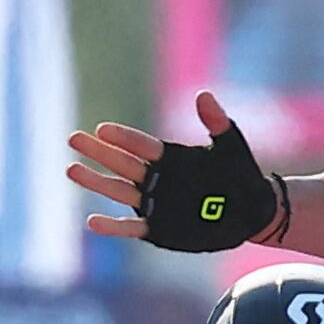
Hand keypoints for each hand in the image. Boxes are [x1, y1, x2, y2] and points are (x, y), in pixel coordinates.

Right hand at [66, 94, 277, 251]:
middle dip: (98, 153)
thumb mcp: (231, 147)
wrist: (251, 212)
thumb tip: (203, 95)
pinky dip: (113, 226)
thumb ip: (216, 123)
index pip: (141, 145)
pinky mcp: (158, 228)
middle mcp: (156, 179)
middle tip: (73, 139)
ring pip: (119, 192)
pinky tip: (91, 221)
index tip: (102, 129)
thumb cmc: (241, 174)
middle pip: (121, 164)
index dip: (123, 138)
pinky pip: (131, 227)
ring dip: (96, 182)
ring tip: (71, 170)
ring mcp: (154, 203)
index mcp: (170, 157)